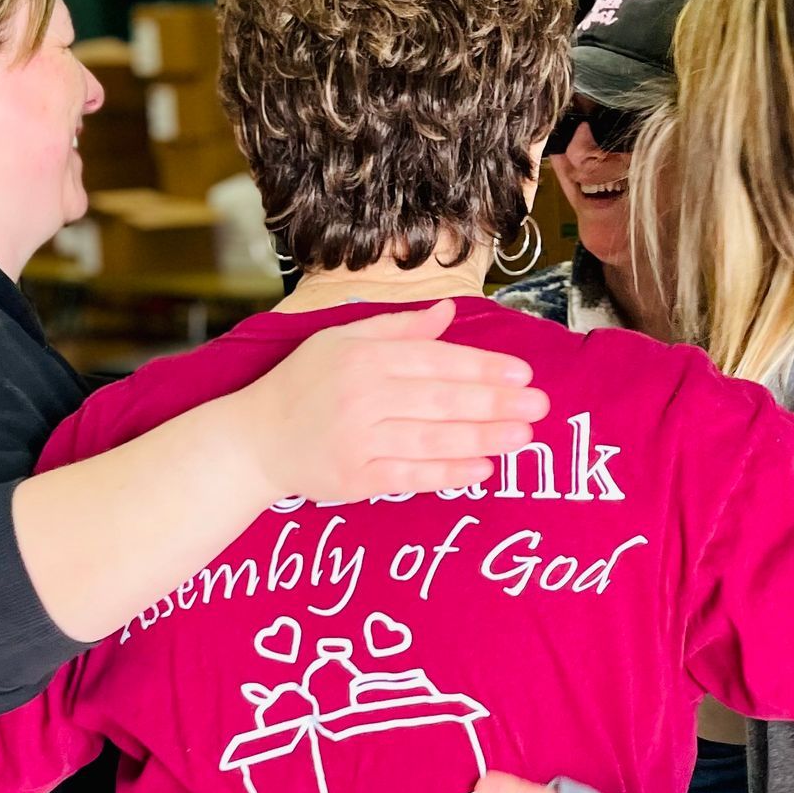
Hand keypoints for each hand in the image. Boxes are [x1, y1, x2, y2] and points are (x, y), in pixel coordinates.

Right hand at [236, 300, 548, 500]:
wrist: (254, 439)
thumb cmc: (303, 385)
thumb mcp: (341, 340)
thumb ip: (397, 328)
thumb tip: (448, 313)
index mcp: (363, 356)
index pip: (435, 360)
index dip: (482, 367)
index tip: (522, 373)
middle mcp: (362, 396)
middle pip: (441, 399)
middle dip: (495, 402)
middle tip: (539, 405)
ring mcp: (358, 440)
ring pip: (432, 438)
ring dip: (482, 438)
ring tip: (523, 436)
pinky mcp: (355, 479)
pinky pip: (411, 475)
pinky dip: (448, 473)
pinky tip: (482, 469)